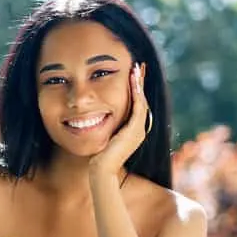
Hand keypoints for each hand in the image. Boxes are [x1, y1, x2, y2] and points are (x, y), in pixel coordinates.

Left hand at [89, 62, 149, 176]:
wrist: (101, 170)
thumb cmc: (98, 157)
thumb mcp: (104, 137)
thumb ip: (105, 127)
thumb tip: (95, 117)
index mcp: (134, 131)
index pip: (137, 105)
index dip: (135, 89)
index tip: (132, 74)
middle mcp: (140, 129)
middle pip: (142, 100)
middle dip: (140, 82)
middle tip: (138, 66)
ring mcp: (139, 130)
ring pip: (142, 101)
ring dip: (139, 84)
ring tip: (136, 69)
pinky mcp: (135, 131)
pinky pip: (138, 107)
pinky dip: (136, 93)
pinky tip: (133, 81)